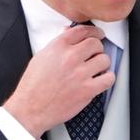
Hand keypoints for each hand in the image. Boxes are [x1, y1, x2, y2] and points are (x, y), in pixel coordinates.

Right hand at [2, 24, 113, 138]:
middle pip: (96, 43)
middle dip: (97, 48)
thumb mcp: (40, 58)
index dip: (93, 31)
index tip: (98, 34)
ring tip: (96, 69)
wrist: (30, 109)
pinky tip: (100, 80)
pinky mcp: (87, 90)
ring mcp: (80, 74)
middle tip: (95, 54)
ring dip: (102, 63)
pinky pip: (109, 79)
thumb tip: (68, 33)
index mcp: (57, 47)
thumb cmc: (32, 86)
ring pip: (104, 59)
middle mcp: (70, 58)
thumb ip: (57, 44)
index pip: (82, 30)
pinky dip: (107, 78)